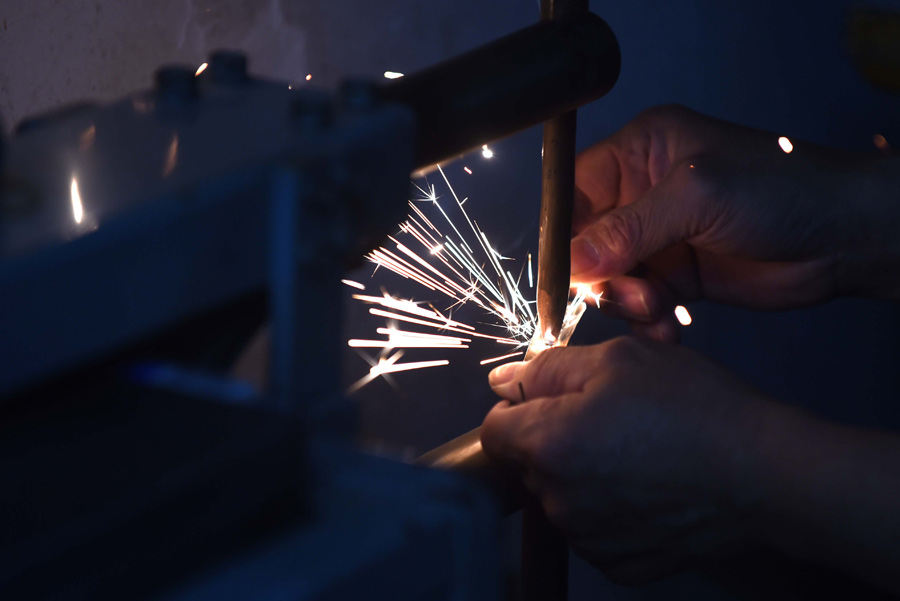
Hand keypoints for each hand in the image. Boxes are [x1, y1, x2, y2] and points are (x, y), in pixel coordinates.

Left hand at [480, 337, 779, 582]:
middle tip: (608, 420)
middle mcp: (557, 499)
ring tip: (635, 454)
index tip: (555, 400)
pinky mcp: (620, 564)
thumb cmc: (691, 405)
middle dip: (551, 439)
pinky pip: (593, 530)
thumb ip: (548, 368)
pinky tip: (647, 488)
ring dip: (579, 477)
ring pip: (560, 498)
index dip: (518, 408)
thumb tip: (502, 380)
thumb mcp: (618, 358)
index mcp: (548, 444)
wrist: (762, 471)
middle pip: (526, 465)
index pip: (492, 430)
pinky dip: (608, 511)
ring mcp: (588, 538)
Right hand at [571, 104, 898, 340]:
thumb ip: (630, 227)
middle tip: (630, 293)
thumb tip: (574, 261)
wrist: (845, 236)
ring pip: (610, 278)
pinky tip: (667, 327)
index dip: (563, 229)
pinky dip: (646, 319)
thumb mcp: (698, 195)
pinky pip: (640, 302)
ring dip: (625, 301)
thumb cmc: (782, 190)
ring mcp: (660, 237)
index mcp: (641, 152)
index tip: (563, 269)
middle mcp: (642, 193)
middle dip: (599, 275)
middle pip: (586, 241)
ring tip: (658, 310)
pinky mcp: (677, 276)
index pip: (575, 189)